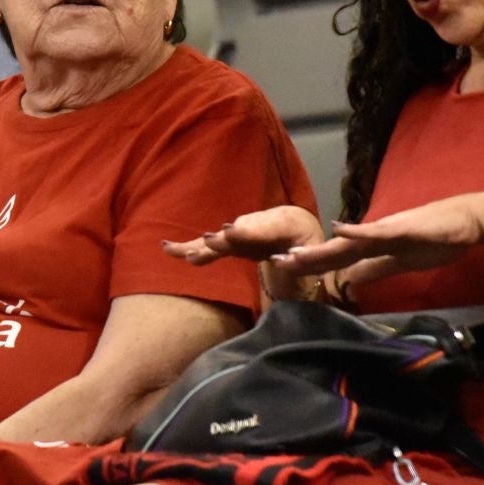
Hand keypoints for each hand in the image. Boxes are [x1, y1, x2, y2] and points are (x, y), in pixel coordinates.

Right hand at [162, 205, 323, 265]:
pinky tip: (167, 249)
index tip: (228, 232)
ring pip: (216, 240)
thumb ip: (302, 258)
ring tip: (180, 252)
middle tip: (206, 242)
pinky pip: (207, 245)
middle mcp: (253, 225)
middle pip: (233, 234)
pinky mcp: (228, 242)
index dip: (244, 232)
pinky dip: (188, 247)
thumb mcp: (316, 249)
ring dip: (199, 246)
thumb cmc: (307, 238)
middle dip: (219, 239)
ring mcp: (238, 232)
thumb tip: (285, 262)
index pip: (259, 229)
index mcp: (279, 224)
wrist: (293, 222)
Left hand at [273, 193, 483, 288]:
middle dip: (305, 258)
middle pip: (334, 250)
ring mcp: (386, 230)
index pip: (335, 258)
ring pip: (347, 242)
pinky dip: (357, 231)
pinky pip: (376, 231)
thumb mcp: (401, 262)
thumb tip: (351, 281)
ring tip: (295, 254)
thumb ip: (376, 269)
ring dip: (321, 248)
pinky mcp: (403, 228)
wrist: (467, 220)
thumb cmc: (436, 239)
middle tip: (273, 263)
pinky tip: (338, 229)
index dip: (309, 264)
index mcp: (372, 246)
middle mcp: (373, 236)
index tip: (282, 269)